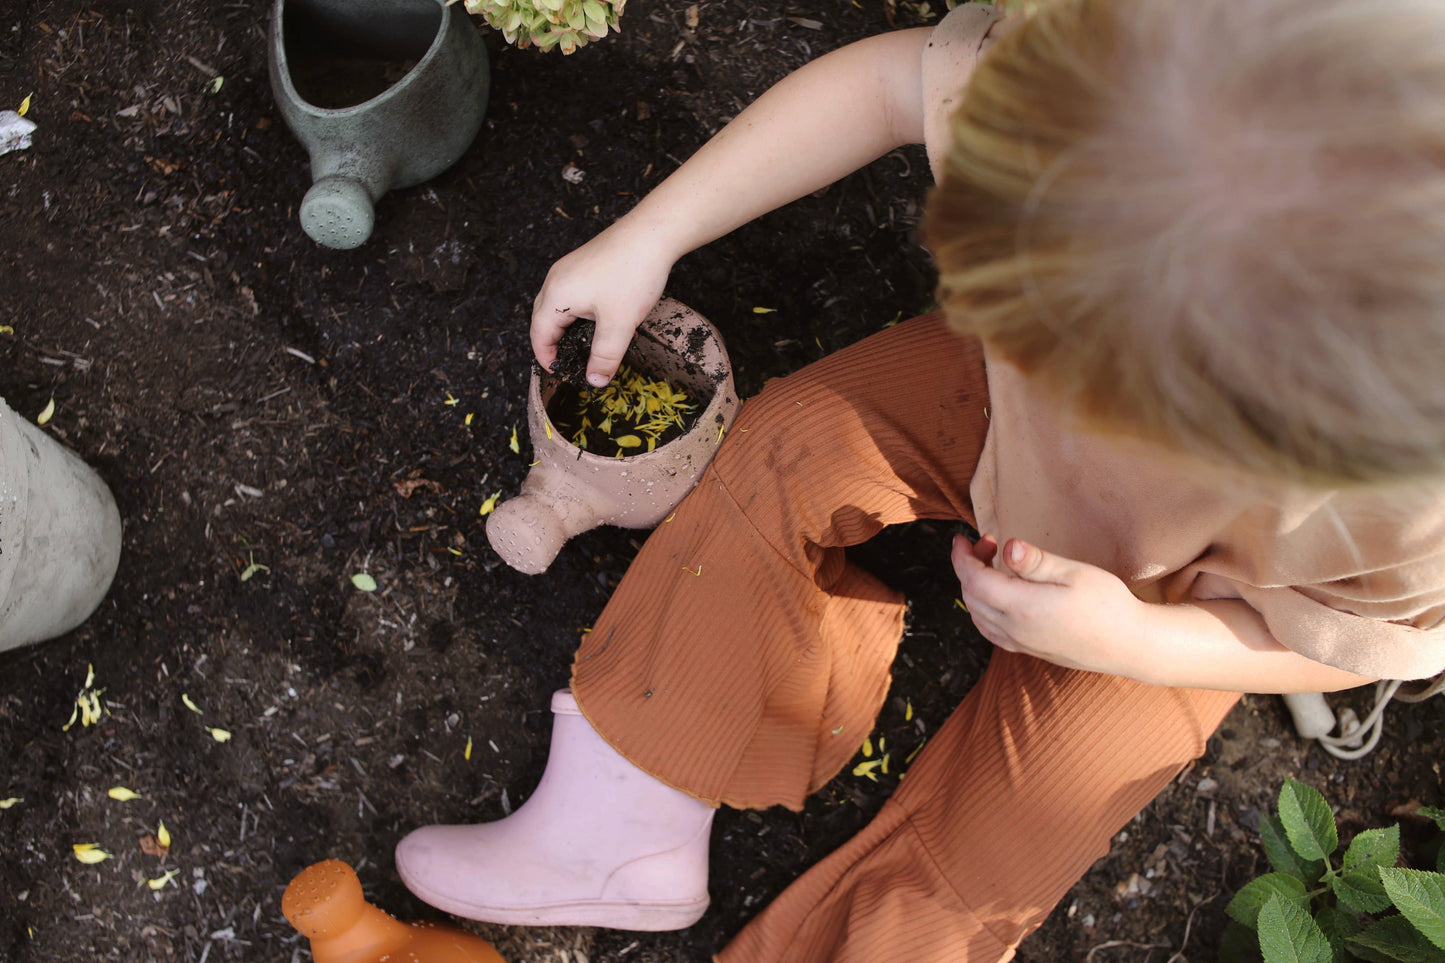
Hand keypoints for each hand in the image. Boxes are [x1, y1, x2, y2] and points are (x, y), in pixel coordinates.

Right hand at [531, 218, 676, 386]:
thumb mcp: (619, 324)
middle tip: (570, 363)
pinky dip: (580, 312)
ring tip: (586, 345)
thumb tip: (595, 382)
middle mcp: (556, 280)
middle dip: (554, 344)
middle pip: (543, 319)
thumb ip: (605, 356)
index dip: (547, 358)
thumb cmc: (632, 274)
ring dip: (568, 327)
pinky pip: (573, 293)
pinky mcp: (584, 262)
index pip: (539, 335)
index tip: (561, 374)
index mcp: (556, 296)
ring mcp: (569, 268)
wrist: (652, 232)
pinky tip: (602, 319)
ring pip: (559, 306)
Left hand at [952, 534, 1153, 678]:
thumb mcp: (1073, 573)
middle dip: (970, 566)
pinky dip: (982, 608)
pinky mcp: (1028, 650)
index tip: (962, 538)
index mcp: (1022, 607)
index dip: (962, 556)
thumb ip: (1035, 562)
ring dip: (975, 587)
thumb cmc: (1107, 604)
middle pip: (970, 596)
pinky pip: (989, 630)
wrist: (1129, 645)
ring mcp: (1019, 643)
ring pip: (976, 614)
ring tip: (995, 564)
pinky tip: (998, 594)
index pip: (973, 580)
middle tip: (989, 543)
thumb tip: (1007, 547)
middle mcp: (1014, 630)